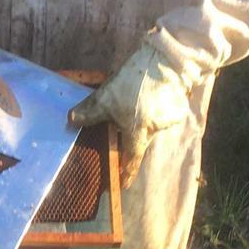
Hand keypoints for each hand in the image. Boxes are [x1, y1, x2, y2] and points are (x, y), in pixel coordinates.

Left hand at [68, 43, 191, 188]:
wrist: (165, 63)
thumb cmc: (133, 83)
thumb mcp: (106, 98)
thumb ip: (90, 112)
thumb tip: (71, 120)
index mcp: (138, 132)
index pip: (131, 158)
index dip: (126, 172)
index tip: (123, 185)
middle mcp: (156, 130)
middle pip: (140, 138)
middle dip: (130, 133)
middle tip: (121, 119)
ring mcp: (169, 120)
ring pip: (149, 125)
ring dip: (141, 117)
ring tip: (135, 98)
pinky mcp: (177, 109)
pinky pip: (161, 114)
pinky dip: (152, 108)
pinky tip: (147, 94)